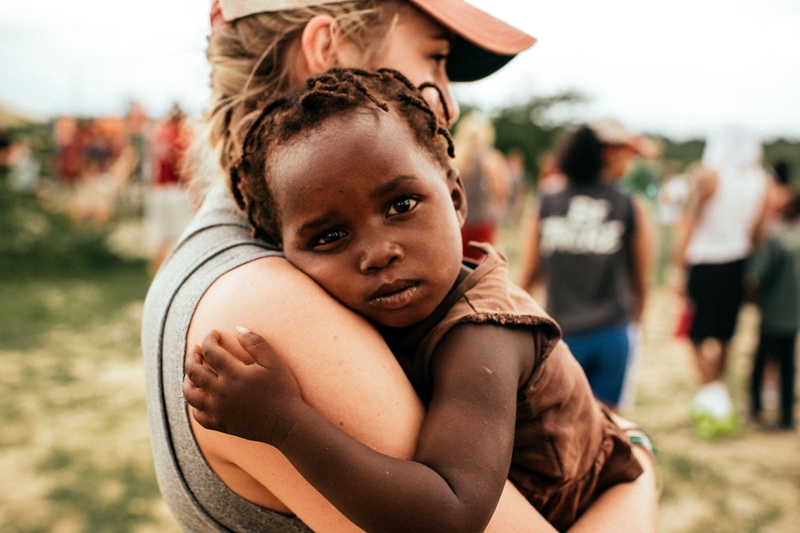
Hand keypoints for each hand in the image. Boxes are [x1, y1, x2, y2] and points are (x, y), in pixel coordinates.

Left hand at [182, 327, 307, 447]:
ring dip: (187, 379)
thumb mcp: (273, 361)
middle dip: (192, 356)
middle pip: (194, 371)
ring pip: (190, 394)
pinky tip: (201, 396)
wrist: (287, 423)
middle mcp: (221, 392)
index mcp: (234, 374)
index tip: (213, 333)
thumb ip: (255, 342)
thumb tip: (237, 328)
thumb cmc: (283, 389)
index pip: (211, 351)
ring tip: (193, 371)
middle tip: (197, 349)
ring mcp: (218, 410)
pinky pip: (198, 416)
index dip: (209, 339)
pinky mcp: (221, 424)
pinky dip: (194, 405)